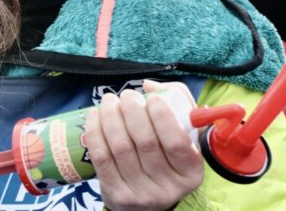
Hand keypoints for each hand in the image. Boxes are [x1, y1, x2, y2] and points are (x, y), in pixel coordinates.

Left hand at [83, 80, 203, 210]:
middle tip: (128, 95)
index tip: (152, 98)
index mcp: (190, 172)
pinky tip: (95, 115)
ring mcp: (140, 195)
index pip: (176, 141)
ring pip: (120, 146)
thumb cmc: (167, 157)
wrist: (149, 202)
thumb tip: (149, 86)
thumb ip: (177, 103)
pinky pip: (101, 157)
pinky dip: (95, 131)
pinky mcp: (115, 194)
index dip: (162, 115)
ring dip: (111, 116)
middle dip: (132, 110)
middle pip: (145, 141)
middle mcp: (167, 188)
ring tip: (110, 101)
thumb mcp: (184, 135)